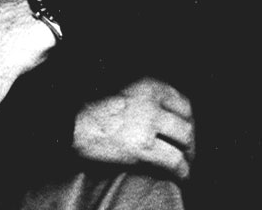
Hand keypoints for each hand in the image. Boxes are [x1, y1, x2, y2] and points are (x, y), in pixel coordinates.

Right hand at [73, 78, 194, 180]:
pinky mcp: (142, 148)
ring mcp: (148, 124)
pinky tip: (181, 175)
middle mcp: (152, 102)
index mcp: (148, 85)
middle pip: (186, 123)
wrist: (71, 123)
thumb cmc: (92, 108)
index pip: (183, 103)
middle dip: (190, 140)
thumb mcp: (124, 89)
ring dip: (188, 156)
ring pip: (184, 142)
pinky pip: (173, 161)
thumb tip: (163, 115)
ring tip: (186, 165)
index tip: (185, 130)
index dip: (188, 120)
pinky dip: (182, 170)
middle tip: (188, 151)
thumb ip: (145, 97)